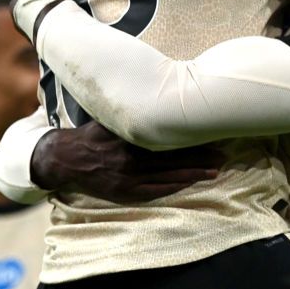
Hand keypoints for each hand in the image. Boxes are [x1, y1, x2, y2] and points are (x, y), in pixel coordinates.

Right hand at [30, 121, 224, 202]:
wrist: (65, 160)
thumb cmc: (92, 134)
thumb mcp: (110, 119)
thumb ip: (131, 113)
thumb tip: (156, 95)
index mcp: (129, 139)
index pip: (167, 139)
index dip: (191, 139)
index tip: (212, 135)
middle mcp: (130, 160)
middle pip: (173, 159)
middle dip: (200, 158)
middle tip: (223, 155)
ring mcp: (128, 179)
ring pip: (168, 177)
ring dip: (193, 174)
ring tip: (215, 171)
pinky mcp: (125, 193)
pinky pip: (155, 191)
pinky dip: (174, 187)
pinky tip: (190, 183)